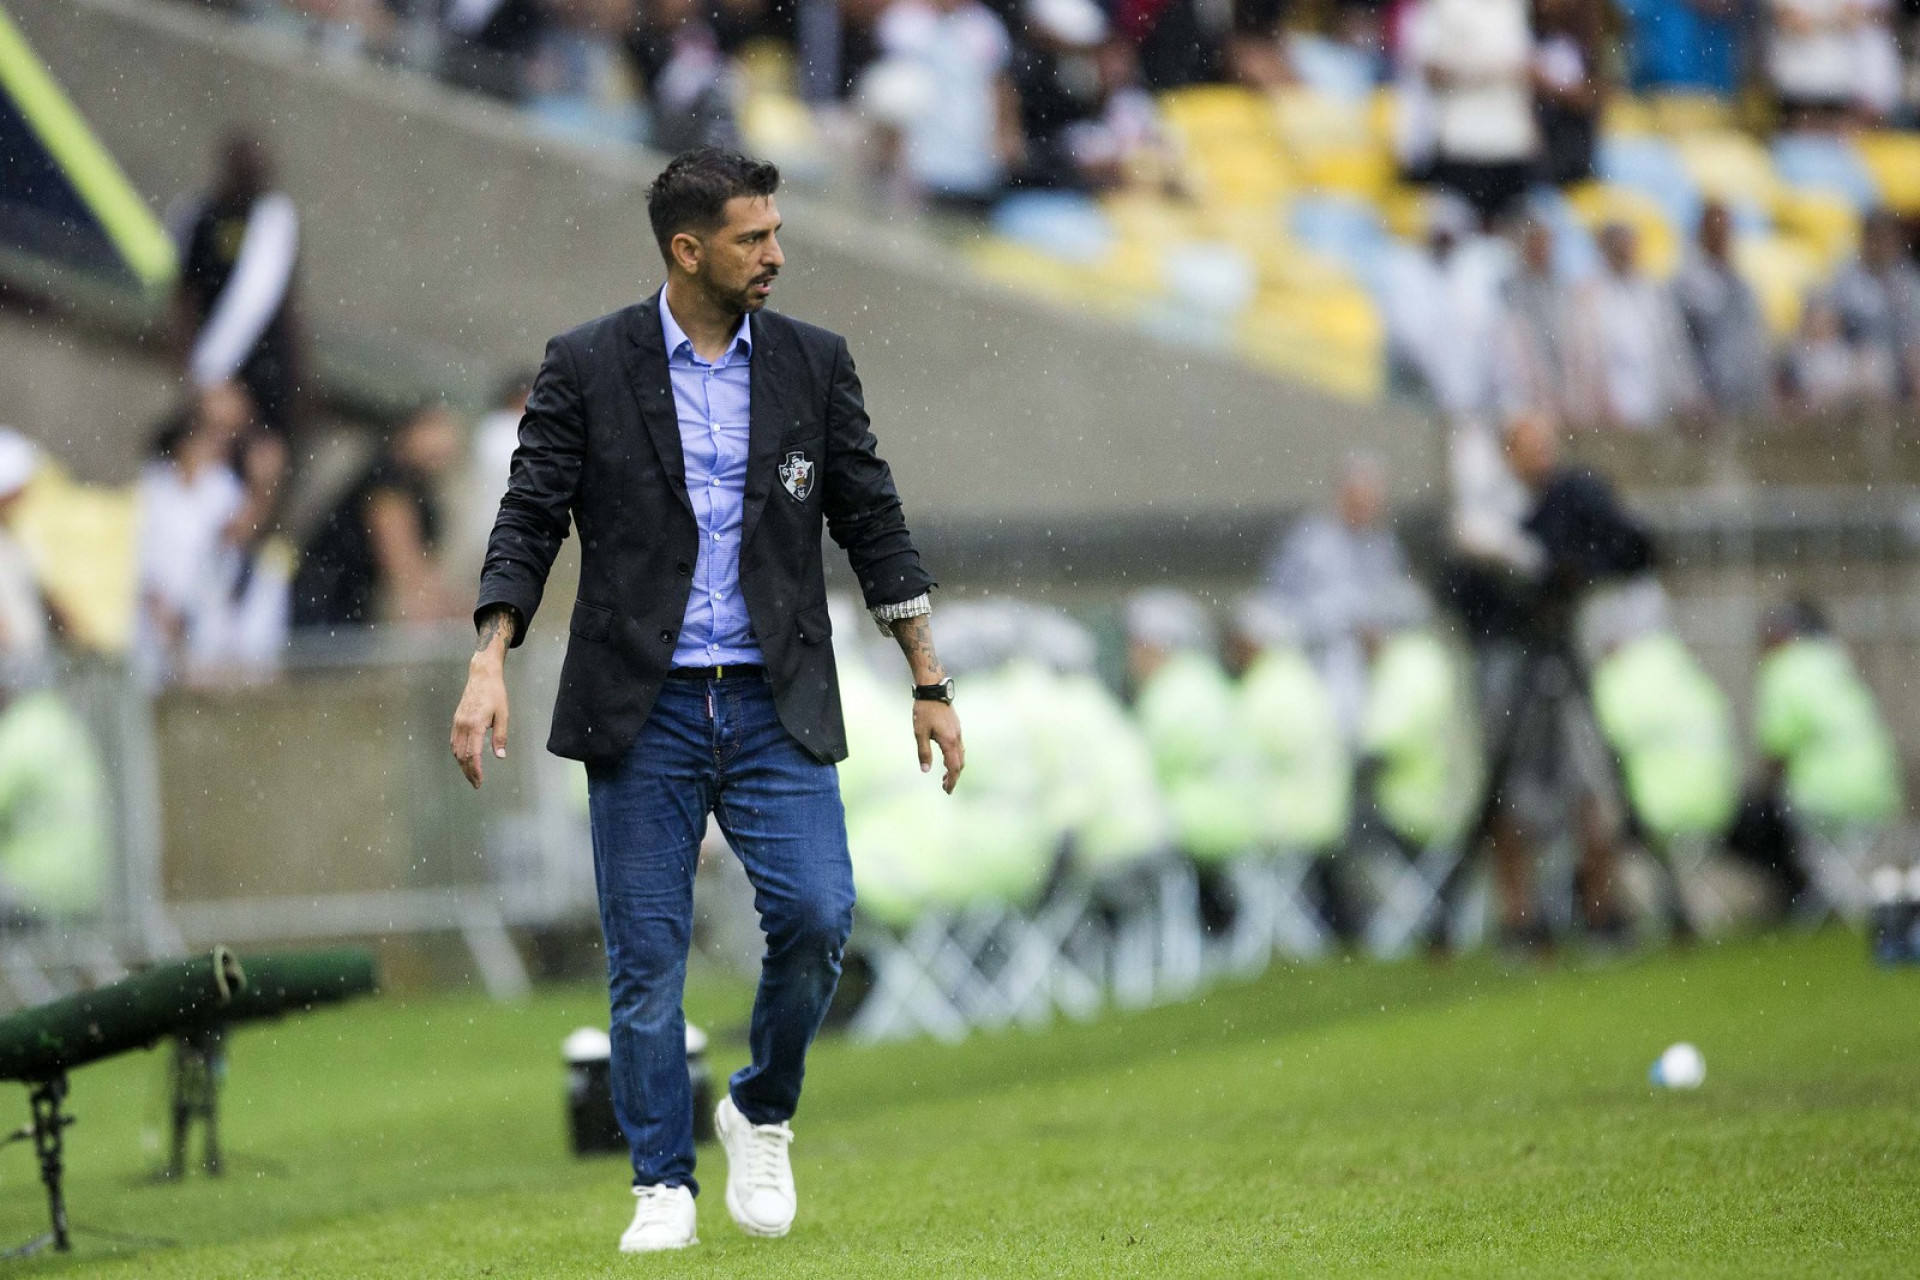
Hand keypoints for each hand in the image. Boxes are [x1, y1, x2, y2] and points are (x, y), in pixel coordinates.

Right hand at [450, 655, 509, 787]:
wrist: (482, 676)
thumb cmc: (495, 694)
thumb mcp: (503, 714)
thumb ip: (501, 736)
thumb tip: (500, 756)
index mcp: (475, 725)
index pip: (472, 755)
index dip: (476, 770)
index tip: (479, 781)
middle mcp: (463, 726)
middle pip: (461, 756)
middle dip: (468, 772)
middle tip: (475, 783)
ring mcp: (457, 723)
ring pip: (455, 750)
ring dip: (462, 764)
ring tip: (470, 774)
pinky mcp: (456, 720)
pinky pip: (454, 741)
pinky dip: (458, 753)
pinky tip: (463, 759)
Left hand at [913, 700, 963, 793]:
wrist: (933, 689)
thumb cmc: (924, 710)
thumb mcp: (920, 733)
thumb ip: (924, 752)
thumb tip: (925, 770)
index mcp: (949, 741)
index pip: (954, 767)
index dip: (952, 780)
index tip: (948, 791)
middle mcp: (956, 738)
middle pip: (960, 763)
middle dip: (954, 777)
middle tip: (945, 788)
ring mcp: (958, 732)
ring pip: (961, 755)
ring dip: (955, 767)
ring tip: (945, 776)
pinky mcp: (956, 727)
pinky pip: (960, 747)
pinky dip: (955, 757)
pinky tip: (948, 758)